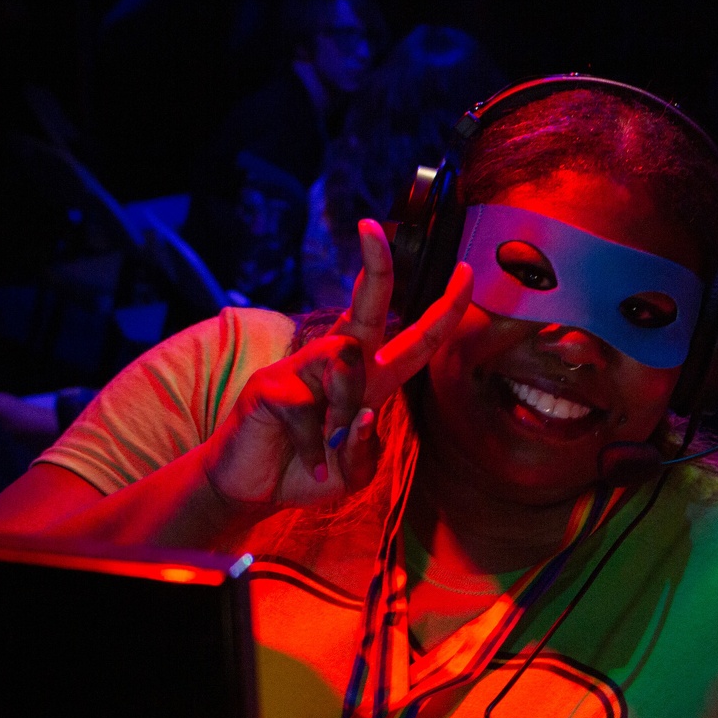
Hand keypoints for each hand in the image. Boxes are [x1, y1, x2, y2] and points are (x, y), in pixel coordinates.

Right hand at [202, 220, 471, 508]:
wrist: (251, 490)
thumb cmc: (308, 471)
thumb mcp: (353, 471)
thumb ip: (367, 448)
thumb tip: (368, 412)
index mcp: (371, 378)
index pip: (417, 338)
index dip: (445, 308)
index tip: (466, 270)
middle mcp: (338, 363)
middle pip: (367, 306)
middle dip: (376, 265)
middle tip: (371, 226)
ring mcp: (301, 368)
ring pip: (347, 358)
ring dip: (347, 409)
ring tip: (329, 443)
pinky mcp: (270, 384)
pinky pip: (309, 406)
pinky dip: (314, 446)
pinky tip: (305, 460)